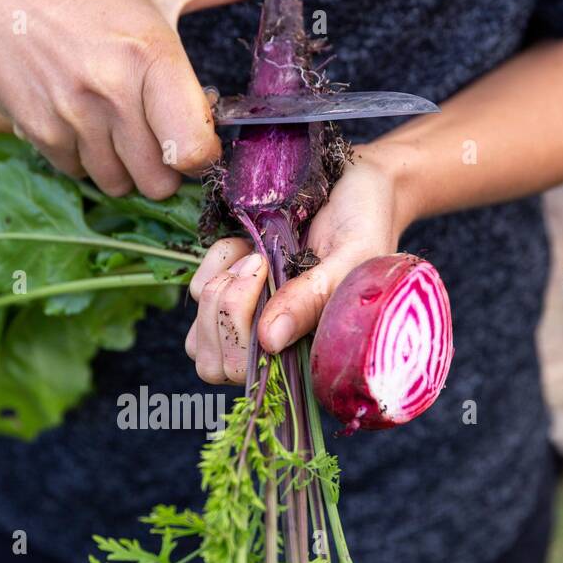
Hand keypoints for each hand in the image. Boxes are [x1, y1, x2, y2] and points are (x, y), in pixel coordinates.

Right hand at [0, 0, 294, 199]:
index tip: (199, 135)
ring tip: (120, 127)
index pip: (194, 148)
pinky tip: (85, 124)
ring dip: (127, 168)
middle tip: (160, 135)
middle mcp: (112, 91)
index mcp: (151, 54)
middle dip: (167, 167)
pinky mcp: (40, 133)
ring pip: (120, 184)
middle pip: (160, 180)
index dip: (204, 154)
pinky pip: (81, 175)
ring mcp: (73, 116)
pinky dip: (88, 162)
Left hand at [186, 145, 405, 382]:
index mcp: (310, 352)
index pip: (254, 379)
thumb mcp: (351, 257)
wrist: (359, 183)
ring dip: (218, 288)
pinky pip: (195, 293)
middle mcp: (276, 346)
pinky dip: (214, 263)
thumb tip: (270, 342)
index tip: (266, 274)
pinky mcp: (229, 290)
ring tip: (257, 254)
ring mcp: (248, 322)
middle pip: (216, 365)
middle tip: (259, 262)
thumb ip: (314, 299)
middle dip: (225, 311)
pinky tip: (246, 243)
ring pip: (198, 339)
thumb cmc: (366, 222)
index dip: (243, 338)